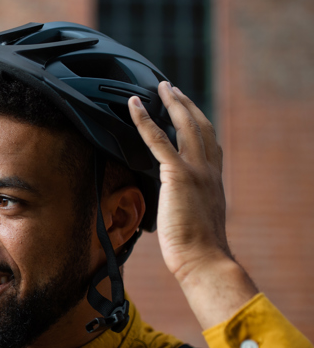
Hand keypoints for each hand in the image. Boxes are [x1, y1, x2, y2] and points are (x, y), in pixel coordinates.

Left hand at [129, 82, 256, 327]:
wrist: (204, 260)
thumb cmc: (196, 251)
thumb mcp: (194, 221)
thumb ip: (186, 206)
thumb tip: (175, 207)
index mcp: (214, 181)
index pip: (208, 144)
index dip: (198, 124)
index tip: (189, 110)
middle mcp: (208, 170)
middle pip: (200, 126)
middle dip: (185, 104)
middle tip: (172, 88)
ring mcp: (195, 171)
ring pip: (185, 125)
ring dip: (172, 102)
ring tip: (160, 87)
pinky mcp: (178, 175)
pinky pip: (159, 139)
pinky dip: (145, 119)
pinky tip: (135, 104)